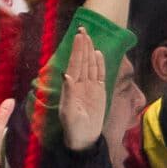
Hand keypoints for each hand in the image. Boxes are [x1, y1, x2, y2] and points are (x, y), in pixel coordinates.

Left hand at [58, 28, 107, 150]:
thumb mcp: (69, 112)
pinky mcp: (99, 92)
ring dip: (90, 51)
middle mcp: (81, 83)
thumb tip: (66, 75)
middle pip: (82, 60)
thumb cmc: (74, 127)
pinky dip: (99, 64)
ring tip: (89, 37)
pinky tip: (98, 54)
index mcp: (72, 86)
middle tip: (83, 29)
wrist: (85, 138)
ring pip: (90, 65)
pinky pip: (99, 75)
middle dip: (82, 45)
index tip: (79, 36)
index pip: (75, 63)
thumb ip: (68, 93)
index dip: (77, 50)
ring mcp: (90, 87)